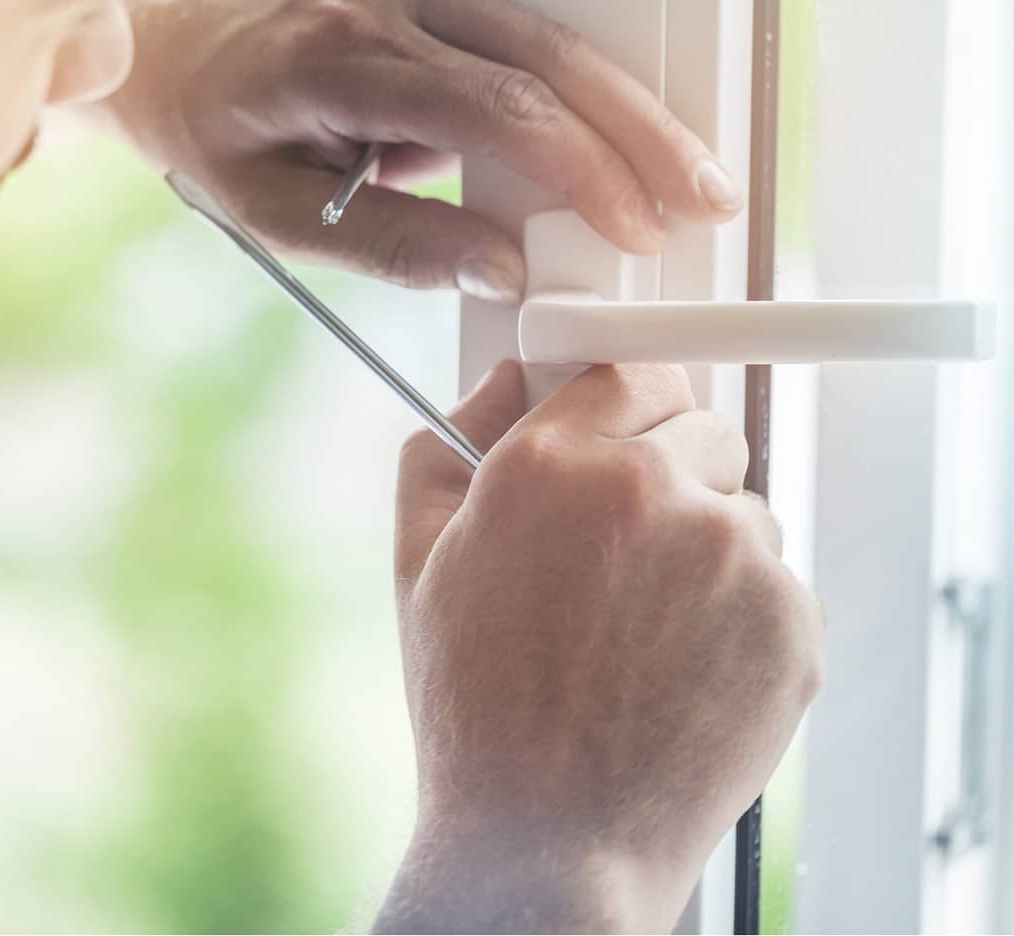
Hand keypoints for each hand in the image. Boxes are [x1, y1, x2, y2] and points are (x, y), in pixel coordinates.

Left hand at [100, 0, 745, 301]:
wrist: (161, 27)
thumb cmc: (208, 128)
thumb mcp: (272, 214)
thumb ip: (389, 245)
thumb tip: (503, 272)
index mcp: (336, 55)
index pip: (492, 105)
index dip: (580, 168)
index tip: (634, 227)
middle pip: (547, 53)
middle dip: (639, 132)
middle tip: (703, 198)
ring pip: (549, 26)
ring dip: (623, 100)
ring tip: (678, 173)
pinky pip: (520, 18)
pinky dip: (569, 77)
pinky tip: (607, 133)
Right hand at [378, 362, 821, 932]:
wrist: (547, 837)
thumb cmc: (477, 707)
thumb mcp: (418, 564)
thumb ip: (445, 447)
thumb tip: (497, 385)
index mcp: (547, 464)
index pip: (628, 371)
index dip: (627, 409)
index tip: (627, 438)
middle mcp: (647, 489)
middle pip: (704, 426)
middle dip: (672, 472)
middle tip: (628, 551)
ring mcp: (730, 555)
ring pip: (744, 512)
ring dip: (709, 549)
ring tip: (645, 630)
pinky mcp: (790, 621)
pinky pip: (780, 587)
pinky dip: (745, 618)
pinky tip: (682, 670)